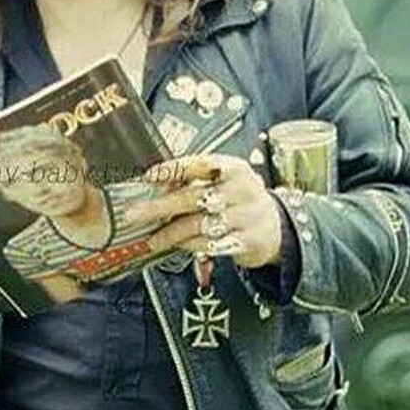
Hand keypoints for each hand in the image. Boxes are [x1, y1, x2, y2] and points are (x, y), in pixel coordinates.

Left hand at [126, 153, 282, 269]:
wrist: (275, 228)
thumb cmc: (239, 200)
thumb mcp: (226, 182)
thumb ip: (196, 180)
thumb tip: (156, 183)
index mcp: (235, 168)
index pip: (201, 163)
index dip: (173, 169)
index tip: (148, 176)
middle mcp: (242, 190)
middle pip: (194, 197)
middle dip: (159, 207)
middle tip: (134, 214)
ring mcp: (247, 216)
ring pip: (199, 225)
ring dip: (171, 233)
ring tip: (153, 239)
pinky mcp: (247, 241)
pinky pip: (211, 244)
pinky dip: (190, 246)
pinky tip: (178, 245)